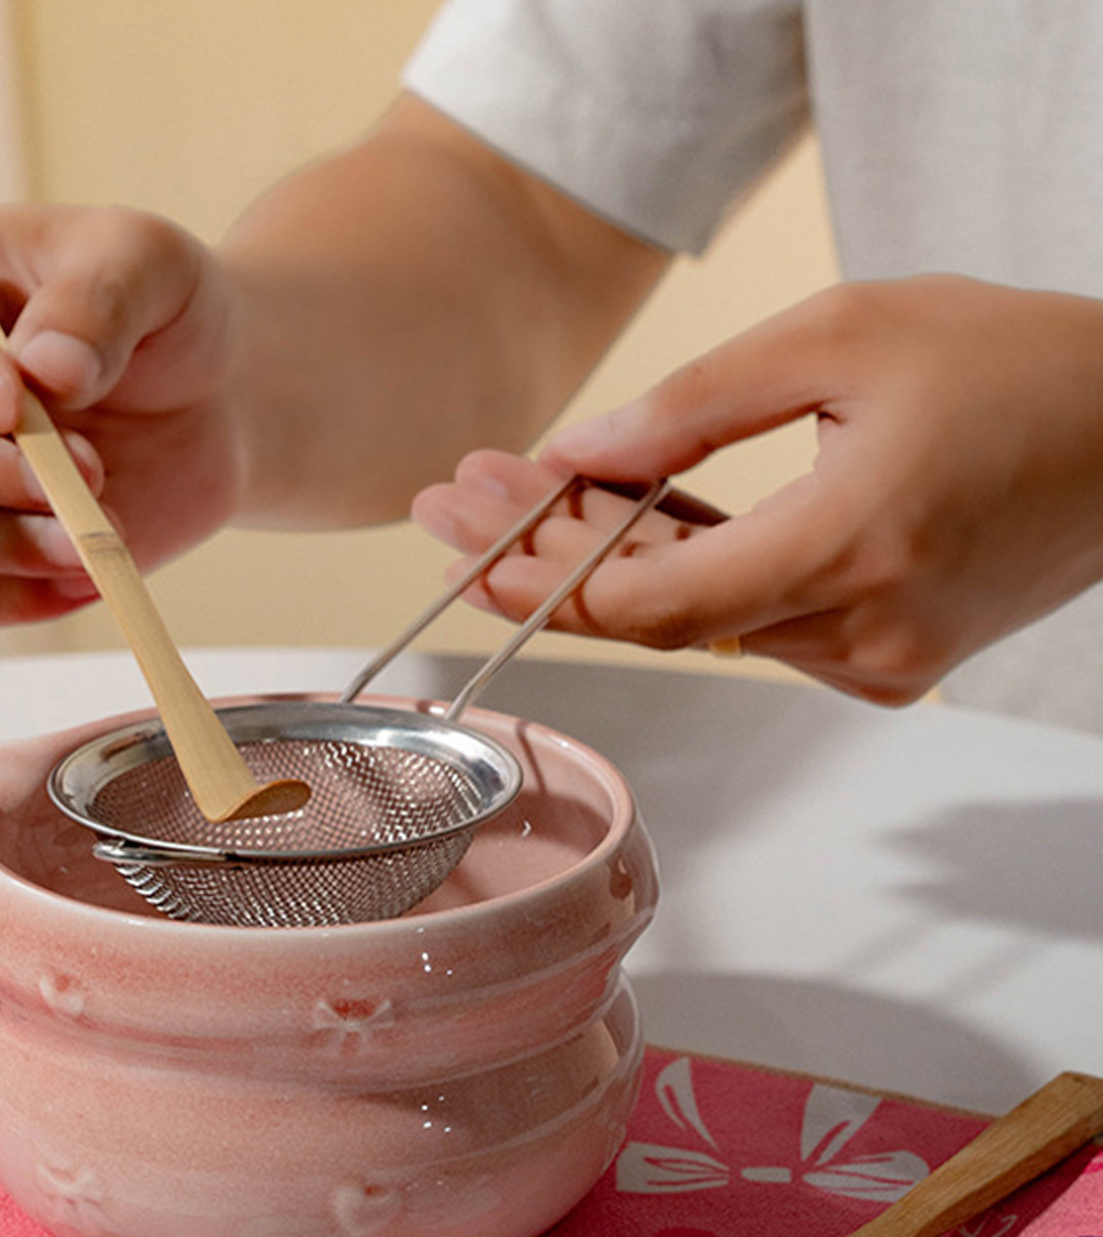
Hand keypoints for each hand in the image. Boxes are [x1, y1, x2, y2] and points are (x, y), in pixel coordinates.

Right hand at [0, 204, 244, 625]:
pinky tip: (91, 579)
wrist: (210, 400)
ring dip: (5, 544)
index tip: (13, 402)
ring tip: (96, 538)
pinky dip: (21, 599)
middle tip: (88, 473)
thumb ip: (97, 299)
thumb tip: (46, 369)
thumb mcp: (149, 263)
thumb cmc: (161, 312)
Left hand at [412, 276, 1102, 703]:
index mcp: (854, 546)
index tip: (470, 540)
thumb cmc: (1019, 366)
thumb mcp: (846, 336)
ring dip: (605, 565)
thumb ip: (699, 403)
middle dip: (546, 563)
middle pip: (657, 617)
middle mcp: (863, 630)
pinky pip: (753, 621)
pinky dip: (683, 577)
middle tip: (459, 511)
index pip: (652, 604)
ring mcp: (875, 658)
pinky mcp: (882, 658)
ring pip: (700, 621)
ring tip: (513, 500)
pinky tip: (611, 529)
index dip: (546, 580)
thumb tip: (580, 452)